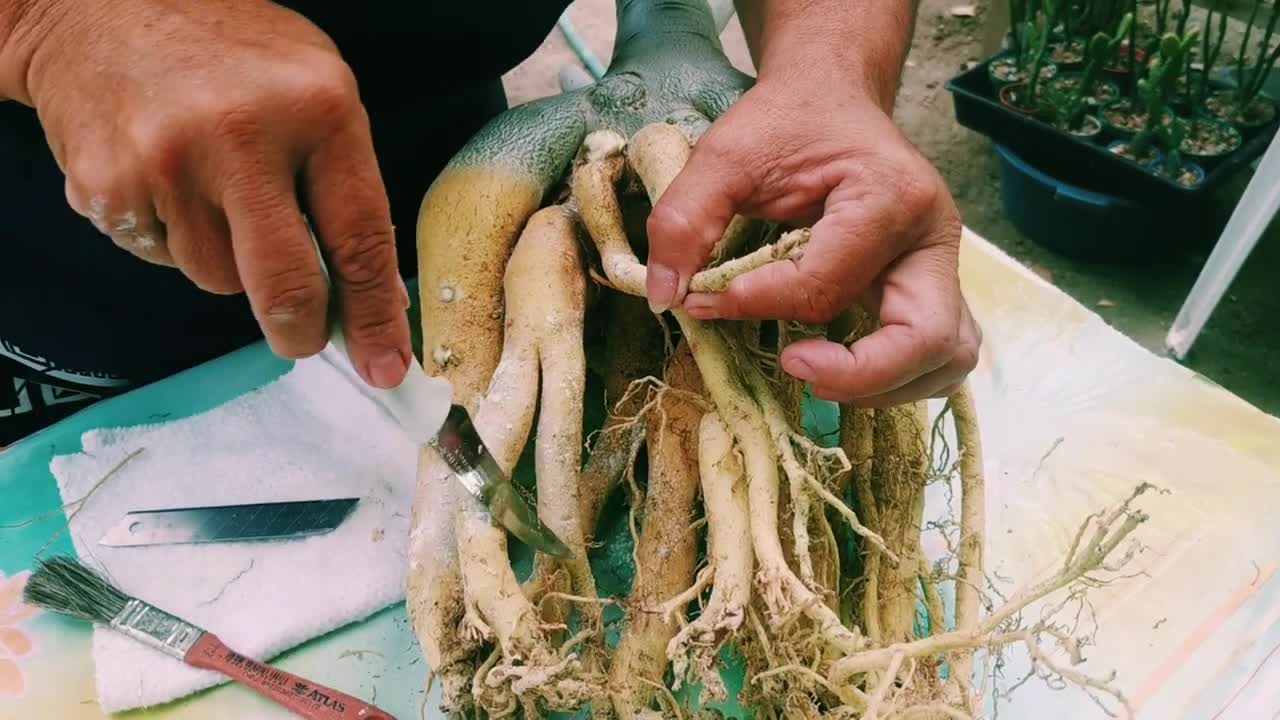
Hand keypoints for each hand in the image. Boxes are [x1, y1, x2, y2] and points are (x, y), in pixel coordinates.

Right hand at [19, 0, 410, 387]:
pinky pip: (161, 259)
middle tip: (303, 335)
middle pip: (285, 287)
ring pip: (218, 280)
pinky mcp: (107, 188)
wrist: (97, 6)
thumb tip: (372, 294)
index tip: (386, 368)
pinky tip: (166, 182)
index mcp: (318, 108)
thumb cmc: (228, 52)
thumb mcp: (315, 90)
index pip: (360, 239)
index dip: (376, 316)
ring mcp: (168, 163)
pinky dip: (172, 239)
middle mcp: (242, 135)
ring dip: (226, 261)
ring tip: (211, 190)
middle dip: (301, 329)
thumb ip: (346, 185)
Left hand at [645, 79, 980, 406]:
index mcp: (890, 197)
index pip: (826, 286)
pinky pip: (936, 352)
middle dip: (857, 374)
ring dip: (885, 385)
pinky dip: (894, 375)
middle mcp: (934, 237)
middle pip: (926, 340)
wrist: (829, 97)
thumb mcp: (724, 155)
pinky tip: (839, 367)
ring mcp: (941, 266)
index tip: (704, 301)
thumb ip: (686, 219)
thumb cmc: (786, 123)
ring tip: (815, 372)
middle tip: (793, 365)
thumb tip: (666, 299)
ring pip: (947, 357)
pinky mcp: (931, 286)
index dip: (758, 305)